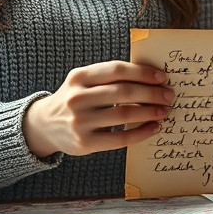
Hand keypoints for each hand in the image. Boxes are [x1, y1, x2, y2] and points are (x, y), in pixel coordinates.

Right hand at [23, 61, 172, 156]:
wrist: (43, 126)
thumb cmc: (73, 99)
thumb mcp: (82, 82)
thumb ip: (108, 77)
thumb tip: (150, 78)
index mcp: (79, 77)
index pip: (117, 70)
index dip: (143, 73)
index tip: (162, 77)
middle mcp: (77, 98)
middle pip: (124, 92)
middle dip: (151, 93)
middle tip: (169, 96)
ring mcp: (80, 121)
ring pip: (124, 114)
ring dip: (150, 112)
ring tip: (164, 111)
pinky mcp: (85, 143)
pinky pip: (121, 137)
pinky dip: (141, 132)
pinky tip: (153, 128)